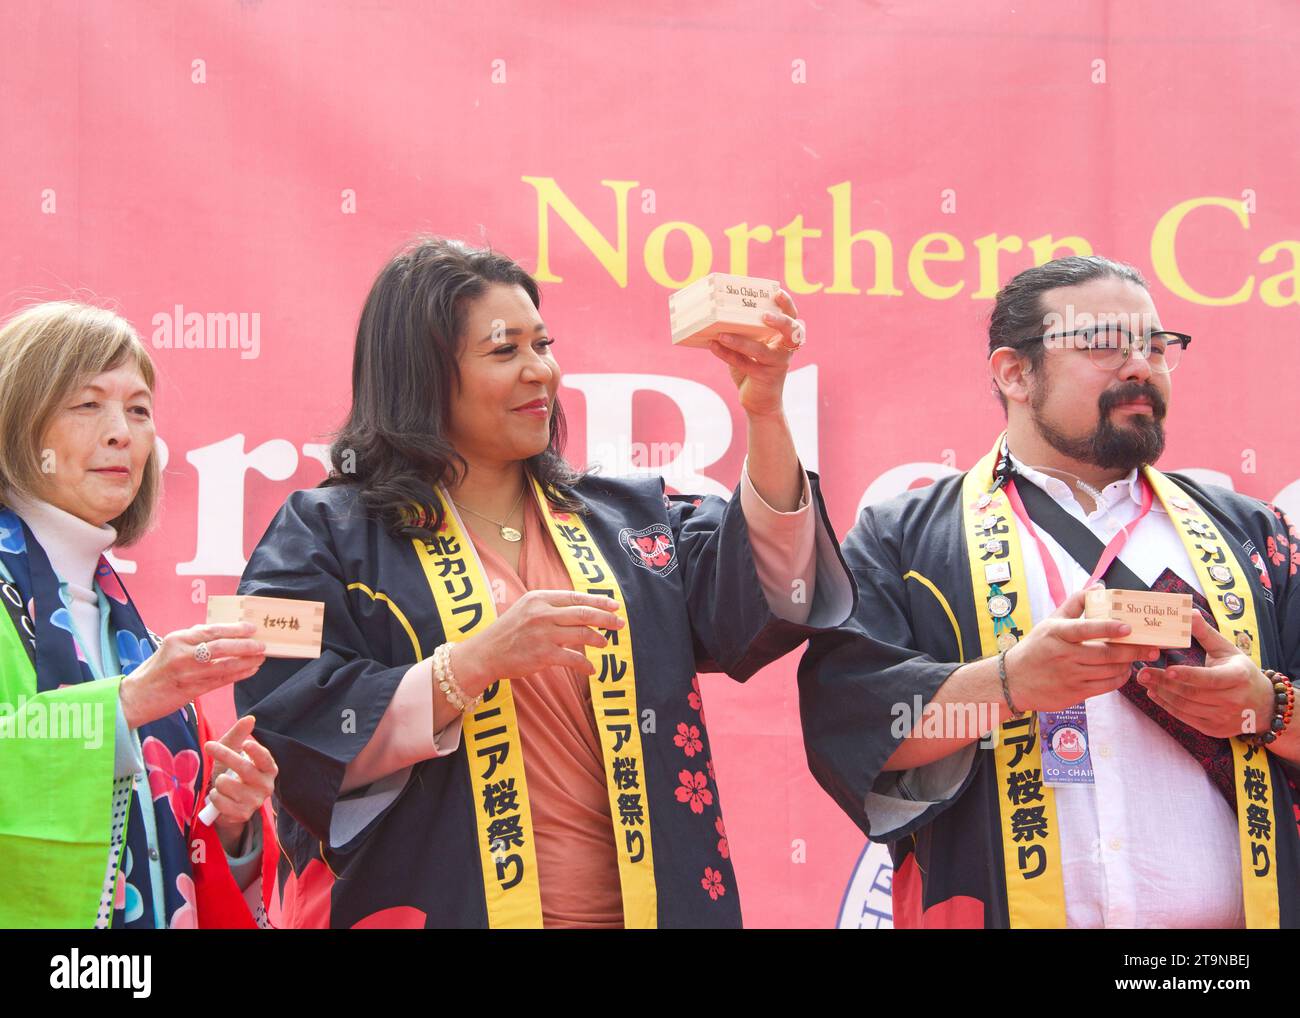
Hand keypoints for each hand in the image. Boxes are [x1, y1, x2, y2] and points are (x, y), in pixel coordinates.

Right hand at [118, 622, 266, 728]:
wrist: (135, 697)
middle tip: (261, 645)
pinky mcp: (191, 690)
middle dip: (245, 645)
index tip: (252, 628)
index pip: (212, 630)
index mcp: (178, 638)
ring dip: (246, 661)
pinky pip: (220, 681)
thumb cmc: (155, 670)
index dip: (235, 628)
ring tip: (260, 658)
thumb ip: (194, 640)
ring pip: (224, 665)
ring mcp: (187, 673)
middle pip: (221, 646)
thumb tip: (224, 633)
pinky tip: (250, 671)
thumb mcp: (171, 647)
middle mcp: (183, 654)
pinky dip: (238, 675)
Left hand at [206, 714, 277, 854]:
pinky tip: (220, 797)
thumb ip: (240, 735)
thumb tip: (250, 718)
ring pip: (226, 784)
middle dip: (224, 755)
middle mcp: (266, 785)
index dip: (256, 752)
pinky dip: (214, 797)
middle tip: (209, 745)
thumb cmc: (232, 772)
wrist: (228, 805)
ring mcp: (255, 801)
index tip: (246, 744)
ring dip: (218, 781)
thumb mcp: (233, 751)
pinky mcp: (243, 814)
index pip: (264, 758)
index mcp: (269, 768)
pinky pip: (219, 800)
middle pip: (243, 768)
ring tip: (223, 784)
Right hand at [449, 590, 625, 696]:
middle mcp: (543, 613)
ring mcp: (544, 634)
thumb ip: (551, 606)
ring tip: (605, 644)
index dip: (599, 601)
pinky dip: (586, 665)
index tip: (614, 605)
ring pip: (583, 634)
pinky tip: (591, 669)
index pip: (576, 597)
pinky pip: (574, 659)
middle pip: (584, 613)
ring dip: (599, 640)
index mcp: (540, 598)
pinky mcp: (543, 655)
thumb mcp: (527, 609)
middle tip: (620, 624)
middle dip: (606, 618)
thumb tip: (583, 609)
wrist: (485, 653)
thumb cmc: (508, 631)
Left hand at [707, 289, 803, 418]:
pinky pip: (744, 364)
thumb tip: (719, 312)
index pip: (792, 317)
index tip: (776, 293)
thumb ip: (745, 332)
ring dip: (741, 342)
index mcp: (785, 338)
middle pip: (791, 331)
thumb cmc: (755, 368)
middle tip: (764, 315)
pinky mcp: (764, 378)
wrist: (760, 402)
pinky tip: (713, 346)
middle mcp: (785, 350)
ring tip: (723, 334)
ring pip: (761, 351)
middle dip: (780, 321)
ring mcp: (776, 365)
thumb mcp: (753, 346)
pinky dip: (727, 355)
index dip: (787, 304)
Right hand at [1004, 586, 1159, 712]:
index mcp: (1057, 633)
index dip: (1108, 628)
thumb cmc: (1036, 647)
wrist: (1014, 680)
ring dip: (1127, 665)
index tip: (1128, 628)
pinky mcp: (1075, 693)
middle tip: (1152, 647)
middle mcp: (1064, 655)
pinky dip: (1119, 678)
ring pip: (1109, 671)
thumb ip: (1075, 604)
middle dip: (1133, 651)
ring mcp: (1070, 676)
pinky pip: (1105, 687)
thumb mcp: (1050, 622)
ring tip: (1136, 658)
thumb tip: (1099, 587)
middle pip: (1106, 654)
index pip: (1085, 629)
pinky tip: (1123, 671)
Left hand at [1136, 611, 1275, 738]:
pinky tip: (1154, 694)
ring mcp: (1223, 717)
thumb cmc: (1241, 671)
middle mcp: (1233, 700)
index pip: (1209, 678)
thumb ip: (1206, 633)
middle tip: (1143, 673)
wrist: (1262, 704)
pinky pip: (1186, 718)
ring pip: (1186, 707)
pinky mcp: (1214, 729)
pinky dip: (1167, 706)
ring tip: (1145, 681)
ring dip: (1162, 694)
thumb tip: (1189, 611)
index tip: (1168, 668)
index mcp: (1238, 677)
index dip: (1188, 675)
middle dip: (1164, 683)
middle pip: (1192, 693)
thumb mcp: (1227, 650)